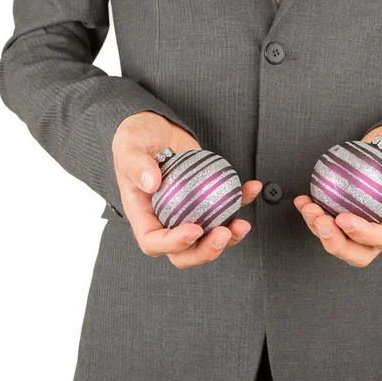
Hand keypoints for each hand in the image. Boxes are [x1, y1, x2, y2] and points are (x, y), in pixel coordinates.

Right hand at [112, 111, 261, 268]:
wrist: (157, 127)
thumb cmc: (137, 137)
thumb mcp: (128, 145)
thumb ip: (136, 164)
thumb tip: (152, 183)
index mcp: (142, 215)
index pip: (154, 242)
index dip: (174, 243)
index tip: (195, 229)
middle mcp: (165, 220)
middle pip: (184, 252)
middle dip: (206, 251)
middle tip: (224, 234)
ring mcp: (188, 213)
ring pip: (208, 239)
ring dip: (229, 237)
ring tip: (242, 224)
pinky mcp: (207, 200)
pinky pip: (226, 207)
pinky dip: (242, 201)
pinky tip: (252, 187)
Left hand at [294, 117, 381, 266]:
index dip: (364, 235)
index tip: (343, 219)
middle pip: (361, 250)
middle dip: (337, 243)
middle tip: (319, 221)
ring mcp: (367, 218)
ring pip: (342, 238)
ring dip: (320, 228)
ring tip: (308, 208)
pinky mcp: (350, 208)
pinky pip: (330, 218)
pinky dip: (314, 213)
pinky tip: (303, 200)